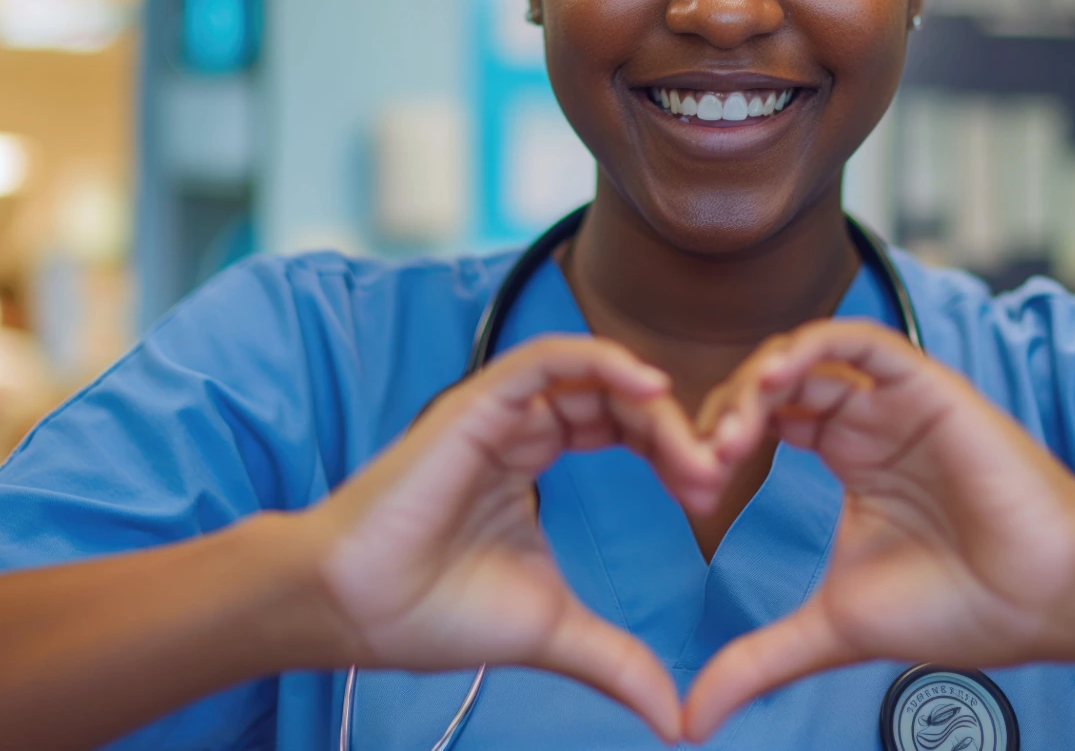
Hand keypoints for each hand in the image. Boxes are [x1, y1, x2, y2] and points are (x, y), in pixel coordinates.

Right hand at [300, 336, 720, 742]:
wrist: (359, 614)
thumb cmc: (436, 613)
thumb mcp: (554, 631)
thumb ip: (618, 661)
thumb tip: (677, 719)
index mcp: (533, 458)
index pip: (622, 430)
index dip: (672, 452)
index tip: (710, 496)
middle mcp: (520, 426)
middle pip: (618, 402)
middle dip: (675, 433)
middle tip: (715, 479)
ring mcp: (499, 411)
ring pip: (593, 377)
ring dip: (653, 409)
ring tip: (695, 453)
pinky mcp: (477, 404)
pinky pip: (548, 359)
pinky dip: (602, 361)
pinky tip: (650, 388)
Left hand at [683, 320, 1074, 740]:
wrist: (1039, 600)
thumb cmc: (958, 607)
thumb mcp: (832, 629)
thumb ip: (758, 660)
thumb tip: (690, 723)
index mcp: (847, 458)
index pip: (764, 423)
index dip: (716, 446)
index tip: (692, 492)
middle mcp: (868, 421)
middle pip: (774, 386)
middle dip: (726, 416)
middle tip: (703, 465)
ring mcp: (894, 401)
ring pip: (808, 357)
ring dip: (758, 381)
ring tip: (730, 434)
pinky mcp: (924, 385)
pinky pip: (862, 340)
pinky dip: (813, 343)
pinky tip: (777, 376)